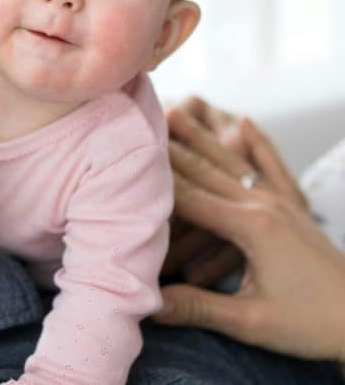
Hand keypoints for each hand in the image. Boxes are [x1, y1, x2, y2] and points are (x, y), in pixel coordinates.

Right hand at [154, 102, 344, 361]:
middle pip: (204, 170)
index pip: (187, 196)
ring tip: (176, 109)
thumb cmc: (312, 324)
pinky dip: (258, 143)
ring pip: (233, 162)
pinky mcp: (296, 210)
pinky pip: (273, 167)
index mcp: (250, 227)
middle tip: (138, 119)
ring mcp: (283, 203)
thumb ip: (197, 308)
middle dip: (168, 146)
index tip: (121, 156)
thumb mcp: (250, 322)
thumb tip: (146, 304)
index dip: (152, 177)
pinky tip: (243, 122)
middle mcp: (264, 205)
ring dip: (202, 136)